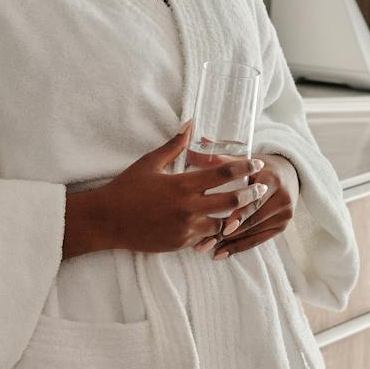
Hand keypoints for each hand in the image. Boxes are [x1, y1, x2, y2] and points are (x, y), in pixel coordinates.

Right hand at [73, 121, 265, 255]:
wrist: (107, 221)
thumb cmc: (126, 188)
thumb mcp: (149, 163)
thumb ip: (174, 145)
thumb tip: (190, 124)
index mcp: (182, 185)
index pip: (222, 175)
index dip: (243, 168)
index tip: (257, 164)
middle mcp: (187, 208)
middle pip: (231, 202)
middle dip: (251, 195)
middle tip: (262, 189)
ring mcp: (185, 229)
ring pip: (221, 224)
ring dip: (232, 216)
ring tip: (244, 208)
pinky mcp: (179, 244)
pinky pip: (204, 237)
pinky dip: (212, 230)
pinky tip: (218, 223)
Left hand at [196, 153, 296, 260]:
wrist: (288, 173)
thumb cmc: (260, 166)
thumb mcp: (246, 159)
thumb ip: (224, 160)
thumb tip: (194, 154)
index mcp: (273, 179)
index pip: (255, 200)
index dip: (240, 214)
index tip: (224, 227)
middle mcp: (283, 198)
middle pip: (252, 219)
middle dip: (227, 232)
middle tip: (204, 242)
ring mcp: (284, 214)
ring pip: (253, 232)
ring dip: (229, 242)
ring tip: (206, 247)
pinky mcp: (282, 226)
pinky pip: (258, 239)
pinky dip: (239, 246)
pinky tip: (221, 253)